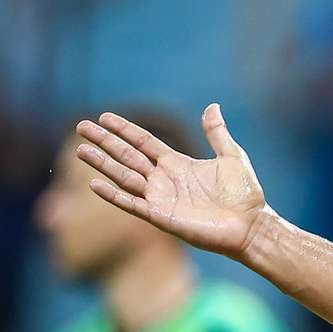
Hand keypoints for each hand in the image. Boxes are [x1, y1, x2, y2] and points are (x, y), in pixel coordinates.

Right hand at [76, 105, 270, 257]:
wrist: (252, 225)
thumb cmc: (244, 195)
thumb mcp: (232, 156)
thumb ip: (217, 133)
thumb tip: (213, 106)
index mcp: (177, 164)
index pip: (143, 142)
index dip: (125, 130)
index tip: (104, 117)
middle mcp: (164, 179)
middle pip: (127, 156)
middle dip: (104, 142)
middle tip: (81, 126)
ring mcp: (160, 198)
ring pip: (124, 177)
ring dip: (102, 164)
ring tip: (80, 150)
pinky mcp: (161, 217)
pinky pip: (132, 204)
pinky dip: (113, 195)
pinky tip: (95, 184)